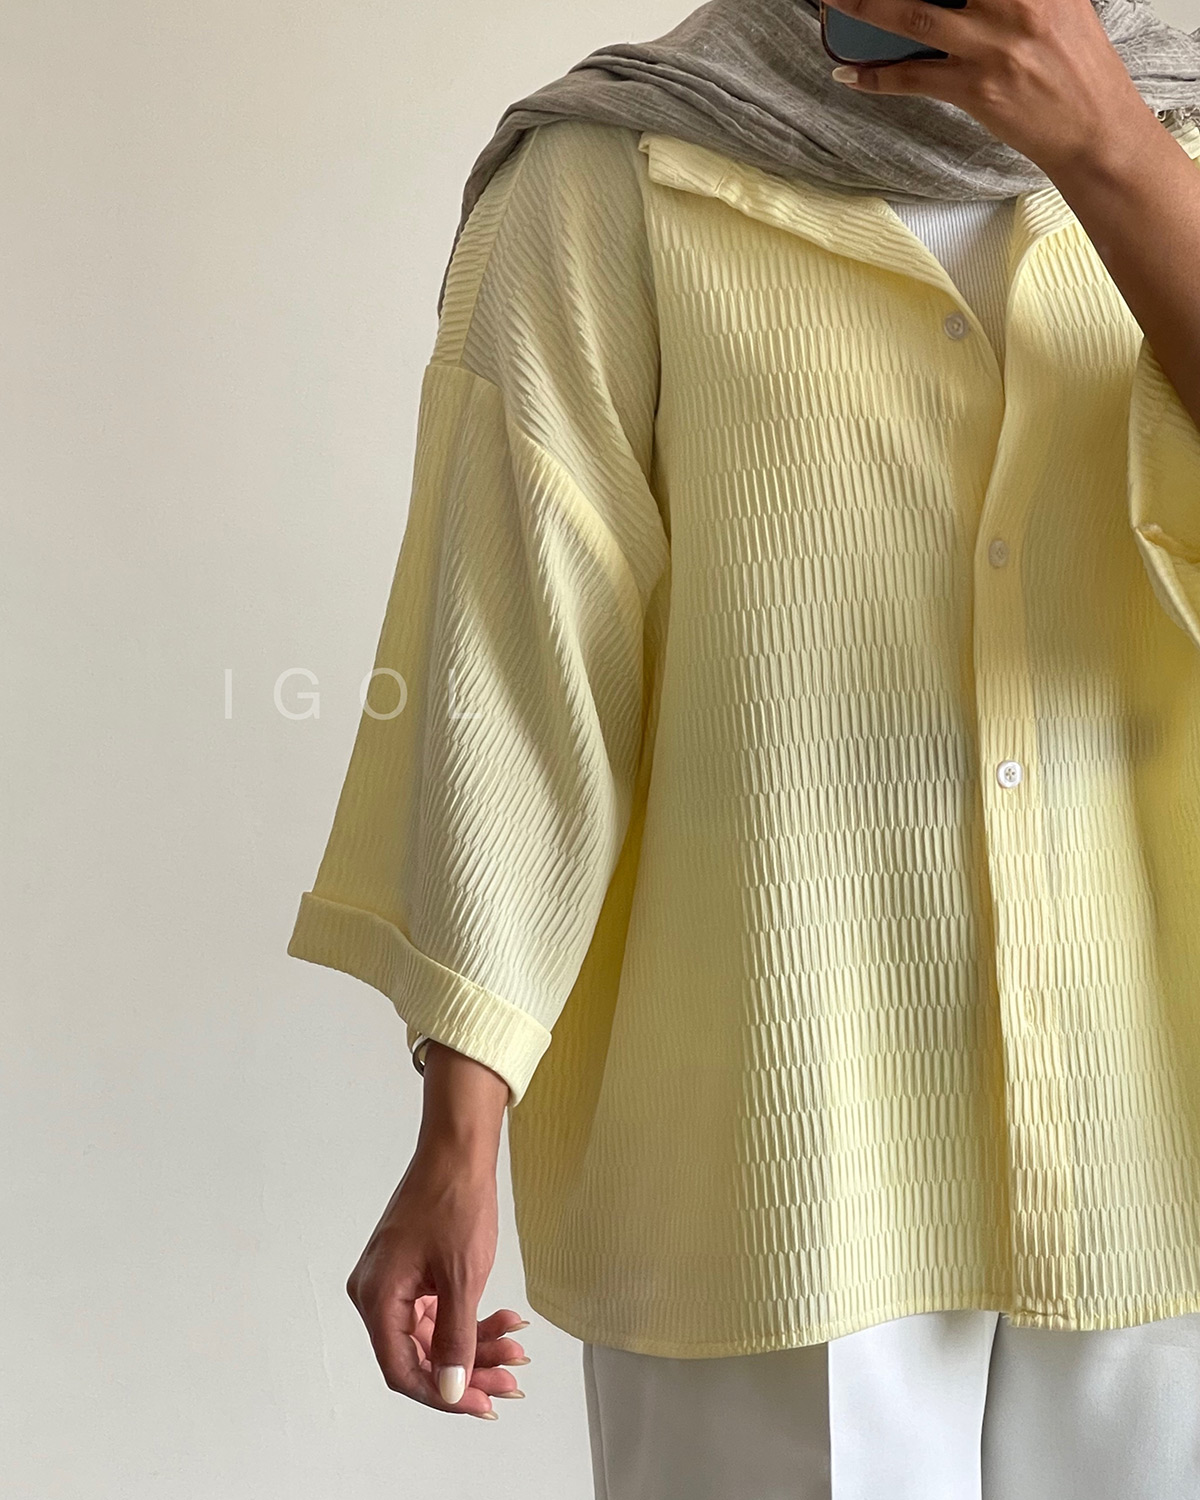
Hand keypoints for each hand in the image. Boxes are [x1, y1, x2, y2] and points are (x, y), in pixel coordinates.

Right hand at [345, 1144, 528, 1418]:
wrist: (458, 1150)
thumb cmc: (455, 1201)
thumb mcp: (462, 1277)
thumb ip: (456, 1340)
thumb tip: (451, 1390)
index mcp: (377, 1297)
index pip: (404, 1370)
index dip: (444, 1394)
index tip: (481, 1404)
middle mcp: (377, 1294)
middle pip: (421, 1355)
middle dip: (469, 1368)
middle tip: (510, 1380)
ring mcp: (393, 1282)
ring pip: (435, 1334)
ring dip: (476, 1344)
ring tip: (516, 1346)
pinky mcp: (411, 1272)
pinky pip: (438, 1310)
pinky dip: (470, 1318)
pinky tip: (504, 1319)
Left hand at [821, 0, 1156, 177]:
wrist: (1095, 128)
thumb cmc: (1075, 65)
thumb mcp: (1060, 2)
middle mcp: (1015, 3)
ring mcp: (992, 46)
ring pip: (912, 15)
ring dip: (863, 7)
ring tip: (832, 1)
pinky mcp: (976, 90)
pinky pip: (912, 79)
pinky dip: (875, 77)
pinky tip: (848, 73)